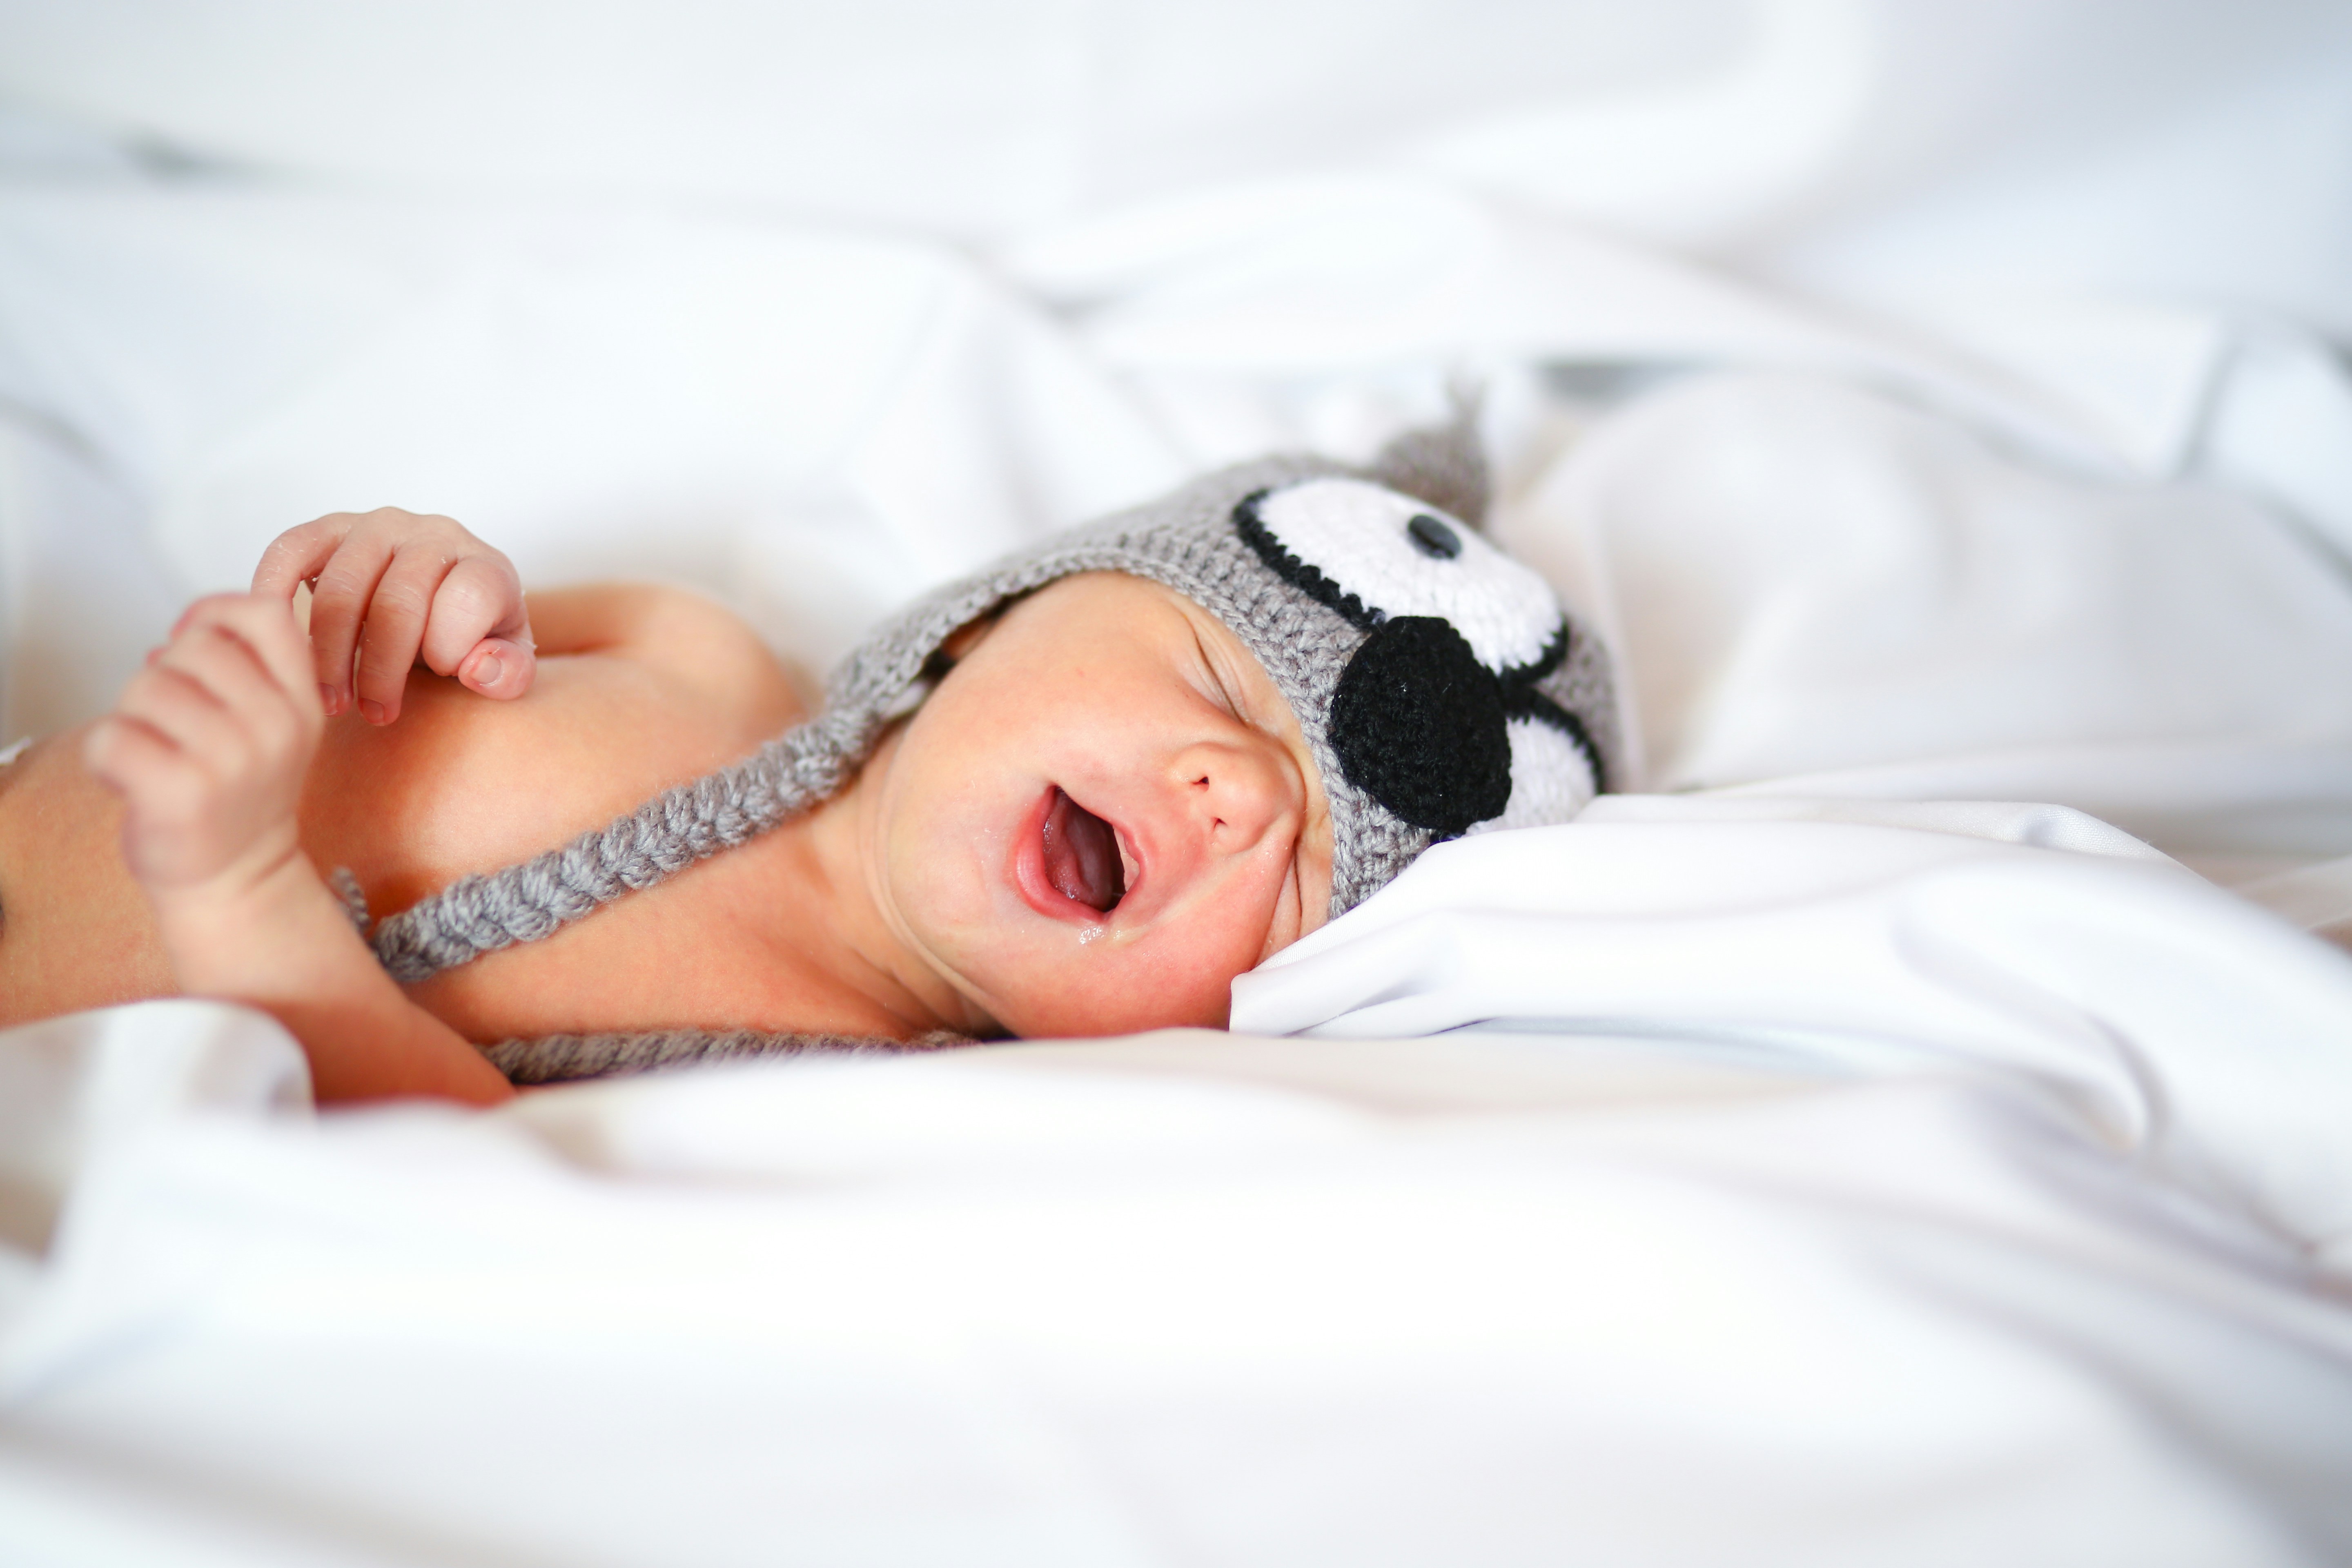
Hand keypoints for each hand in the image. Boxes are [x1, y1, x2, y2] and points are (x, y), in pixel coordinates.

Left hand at [84, 595, 324, 896]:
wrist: (239, 881)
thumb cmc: (239, 798)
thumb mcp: (272, 726)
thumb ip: (245, 669)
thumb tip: (181, 629)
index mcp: (302, 705)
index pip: (264, 615)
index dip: (215, 613)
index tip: (191, 641)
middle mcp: (276, 728)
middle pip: (190, 647)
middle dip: (164, 676)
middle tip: (173, 724)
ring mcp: (232, 761)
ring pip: (144, 687)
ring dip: (132, 717)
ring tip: (156, 754)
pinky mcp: (182, 793)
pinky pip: (111, 736)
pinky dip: (105, 757)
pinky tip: (132, 779)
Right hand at [253, 508, 534, 724]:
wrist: (443, 598)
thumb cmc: (475, 637)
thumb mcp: (506, 660)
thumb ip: (508, 672)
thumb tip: (477, 670)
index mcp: (484, 565)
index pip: (468, 599)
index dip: (449, 650)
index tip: (440, 681)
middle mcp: (432, 535)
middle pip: (397, 602)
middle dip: (382, 670)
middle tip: (375, 714)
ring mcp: (377, 527)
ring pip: (342, 587)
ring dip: (330, 654)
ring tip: (332, 701)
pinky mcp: (329, 529)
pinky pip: (291, 551)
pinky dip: (275, 594)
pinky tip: (279, 643)